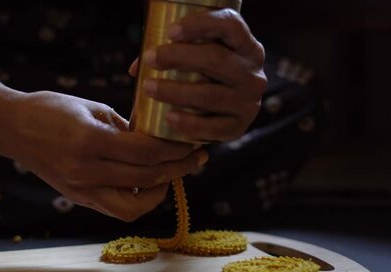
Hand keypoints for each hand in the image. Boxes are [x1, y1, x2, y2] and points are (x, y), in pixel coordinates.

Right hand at [0, 91, 207, 220]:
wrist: (13, 128)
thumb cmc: (51, 109)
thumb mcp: (92, 108)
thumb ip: (125, 126)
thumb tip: (157, 139)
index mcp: (89, 141)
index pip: (146, 153)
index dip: (175, 149)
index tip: (192, 142)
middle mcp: (85, 171)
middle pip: (147, 178)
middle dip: (178, 168)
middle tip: (196, 158)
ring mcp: (80, 189)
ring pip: (134, 206)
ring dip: (159, 192)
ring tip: (171, 175)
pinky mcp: (78, 198)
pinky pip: (117, 208)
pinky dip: (138, 199)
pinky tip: (147, 182)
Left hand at [129, 9, 265, 141]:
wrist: (219, 116)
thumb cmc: (202, 78)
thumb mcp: (196, 59)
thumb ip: (171, 55)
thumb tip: (137, 67)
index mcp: (246, 46)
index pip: (230, 25)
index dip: (201, 25)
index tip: (170, 31)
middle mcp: (253, 73)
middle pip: (217, 59)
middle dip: (179, 57)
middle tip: (150, 59)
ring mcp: (249, 102)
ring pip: (211, 95)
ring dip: (176, 91)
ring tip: (148, 87)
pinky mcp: (239, 127)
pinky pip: (214, 127)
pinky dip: (190, 123)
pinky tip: (169, 117)